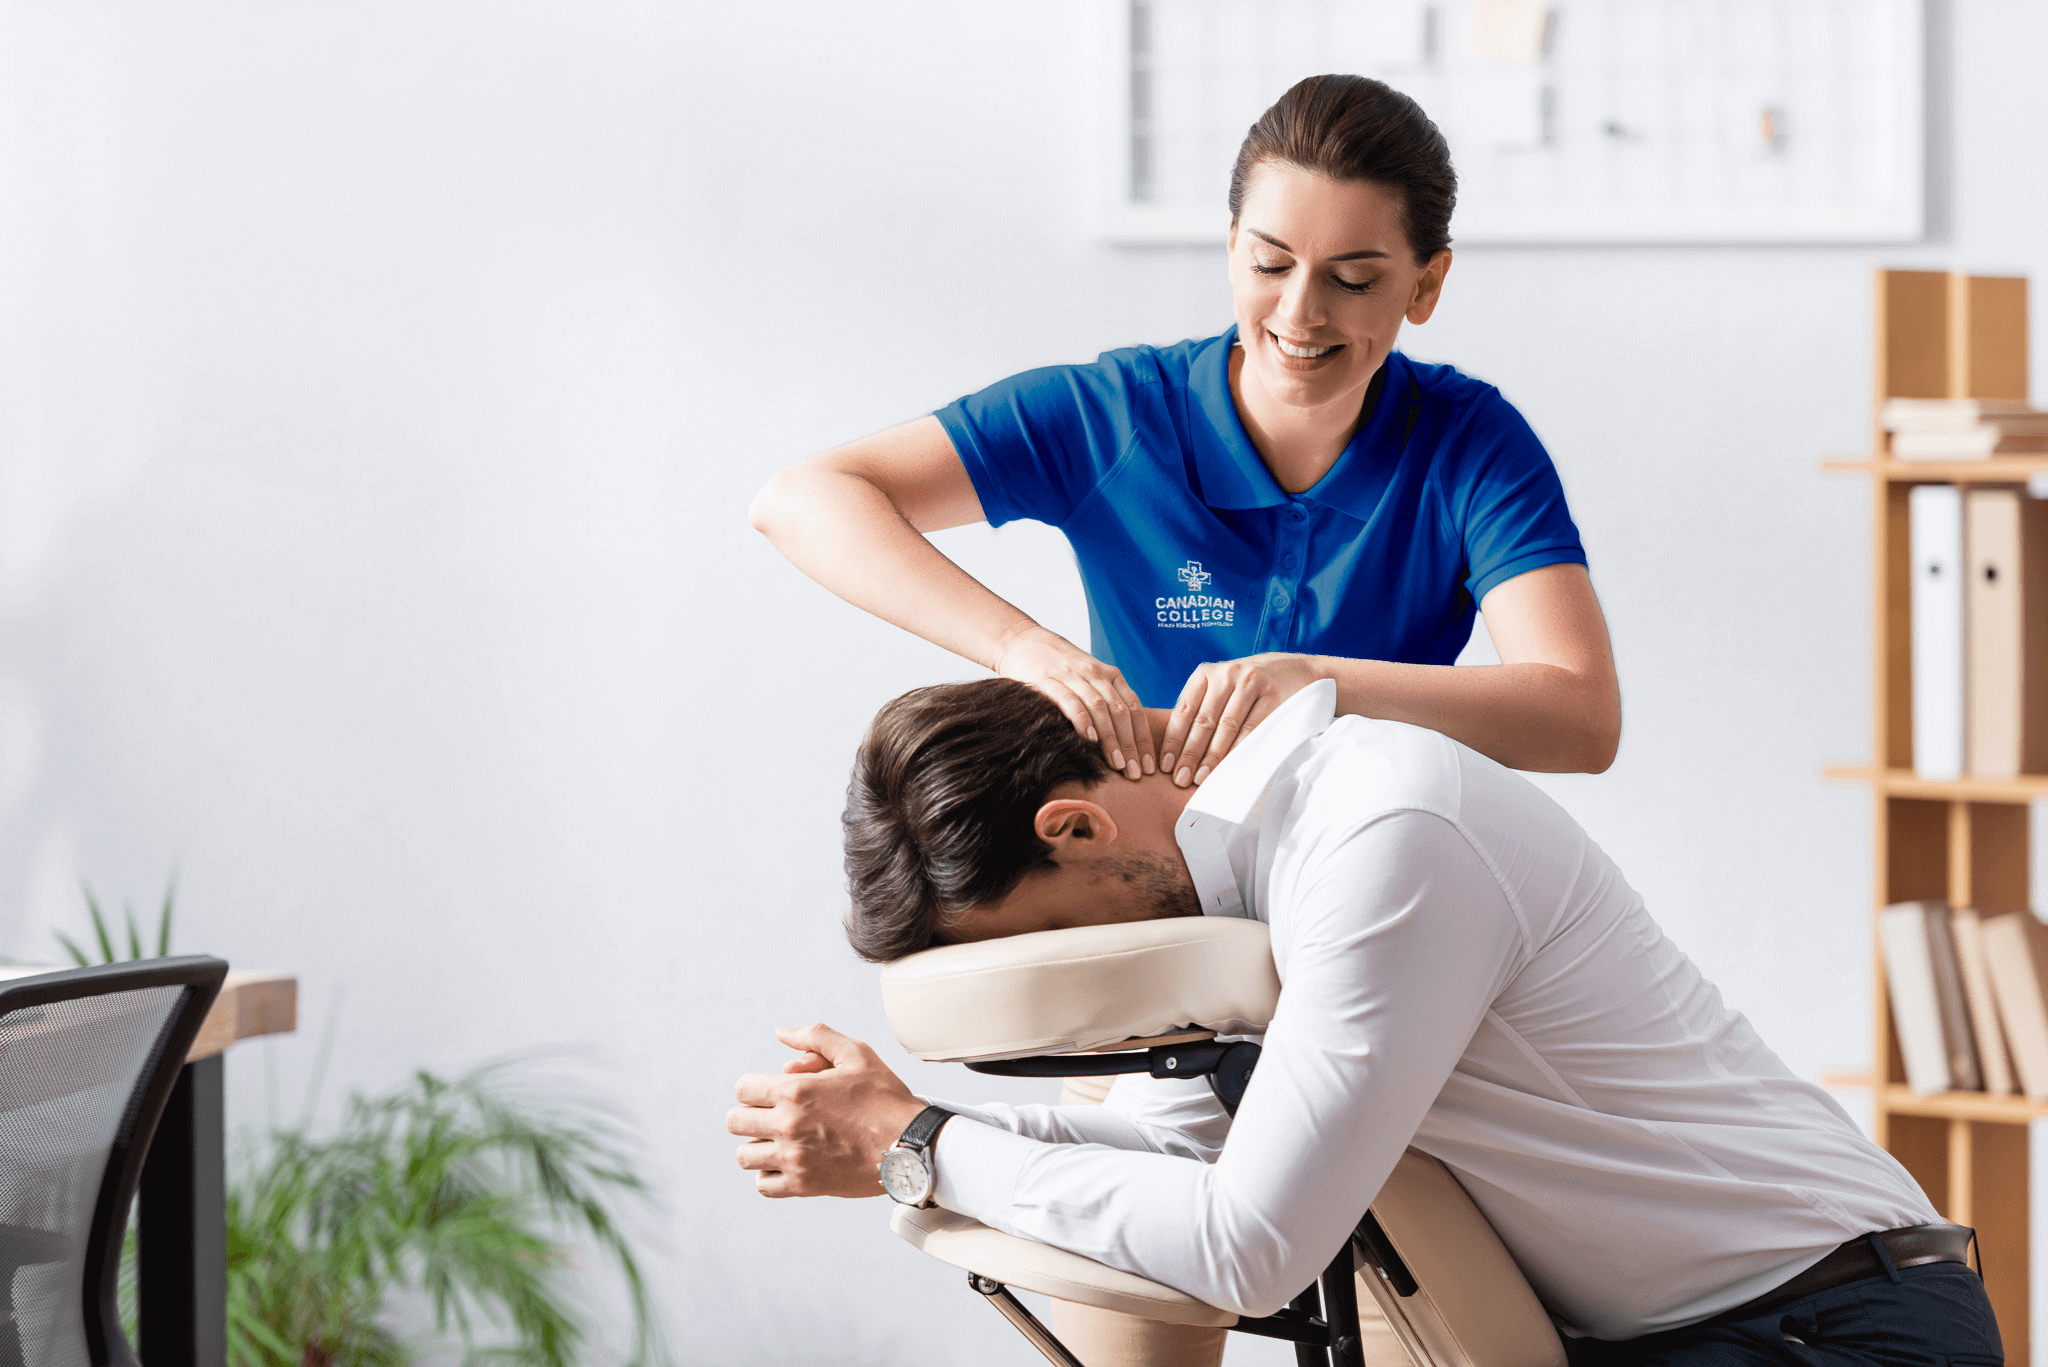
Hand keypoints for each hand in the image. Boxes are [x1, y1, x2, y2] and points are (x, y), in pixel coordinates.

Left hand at [727, 1024, 926, 1198]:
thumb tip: (783, 1033)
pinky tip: (787, 1163)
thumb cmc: (885, 1099)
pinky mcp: (803, 1185)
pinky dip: (769, 1175)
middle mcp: (788, 1125)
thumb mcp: (856, 1054)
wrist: (910, 1145)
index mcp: (796, 1091)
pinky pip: (763, 1185)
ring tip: (779, 1141)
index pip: (742, 1089)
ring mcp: (794, 1158)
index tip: (770, 1093)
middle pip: (735, 1122)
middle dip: (750, 1115)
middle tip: (772, 1116)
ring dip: (757, 1146)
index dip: (754, 1087)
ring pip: (744, 1156)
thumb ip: (816, 1037)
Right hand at [993, 624, 1152, 779]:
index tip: (1148, 766)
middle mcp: (1095, 674)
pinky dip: (1082, 720)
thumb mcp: (1090, 680)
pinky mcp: (1048, 680)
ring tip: (1118, 764)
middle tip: (1136, 773)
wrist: (1023, 642)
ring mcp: (1072, 676)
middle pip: (1120, 711)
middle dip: (1131, 744)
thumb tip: (1127, 745)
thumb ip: (1107, 703)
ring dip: (1111, 738)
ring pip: (1099, 708)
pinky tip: (1090, 740)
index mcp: (1111, 676)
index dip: (1143, 739)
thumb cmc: (1060, 670)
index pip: (1134, 709)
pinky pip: (1069, 701)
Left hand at [1160, 654, 1323, 786]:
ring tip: (1202, 778)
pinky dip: (1239, 748)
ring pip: (1226, 725)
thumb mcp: (1218, 690)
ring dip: (1213, 755)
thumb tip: (1174, 754)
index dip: (1173, 740)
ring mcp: (1248, 681)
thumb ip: (1199, 711)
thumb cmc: (1243, 689)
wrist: (1288, 670)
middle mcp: (1224, 674)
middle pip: (1203, 721)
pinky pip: (1251, 726)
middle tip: (1181, 779)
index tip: (1165, 766)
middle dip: (1190, 754)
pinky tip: (1230, 765)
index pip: (1184, 711)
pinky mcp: (1270, 693)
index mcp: (1204, 673)